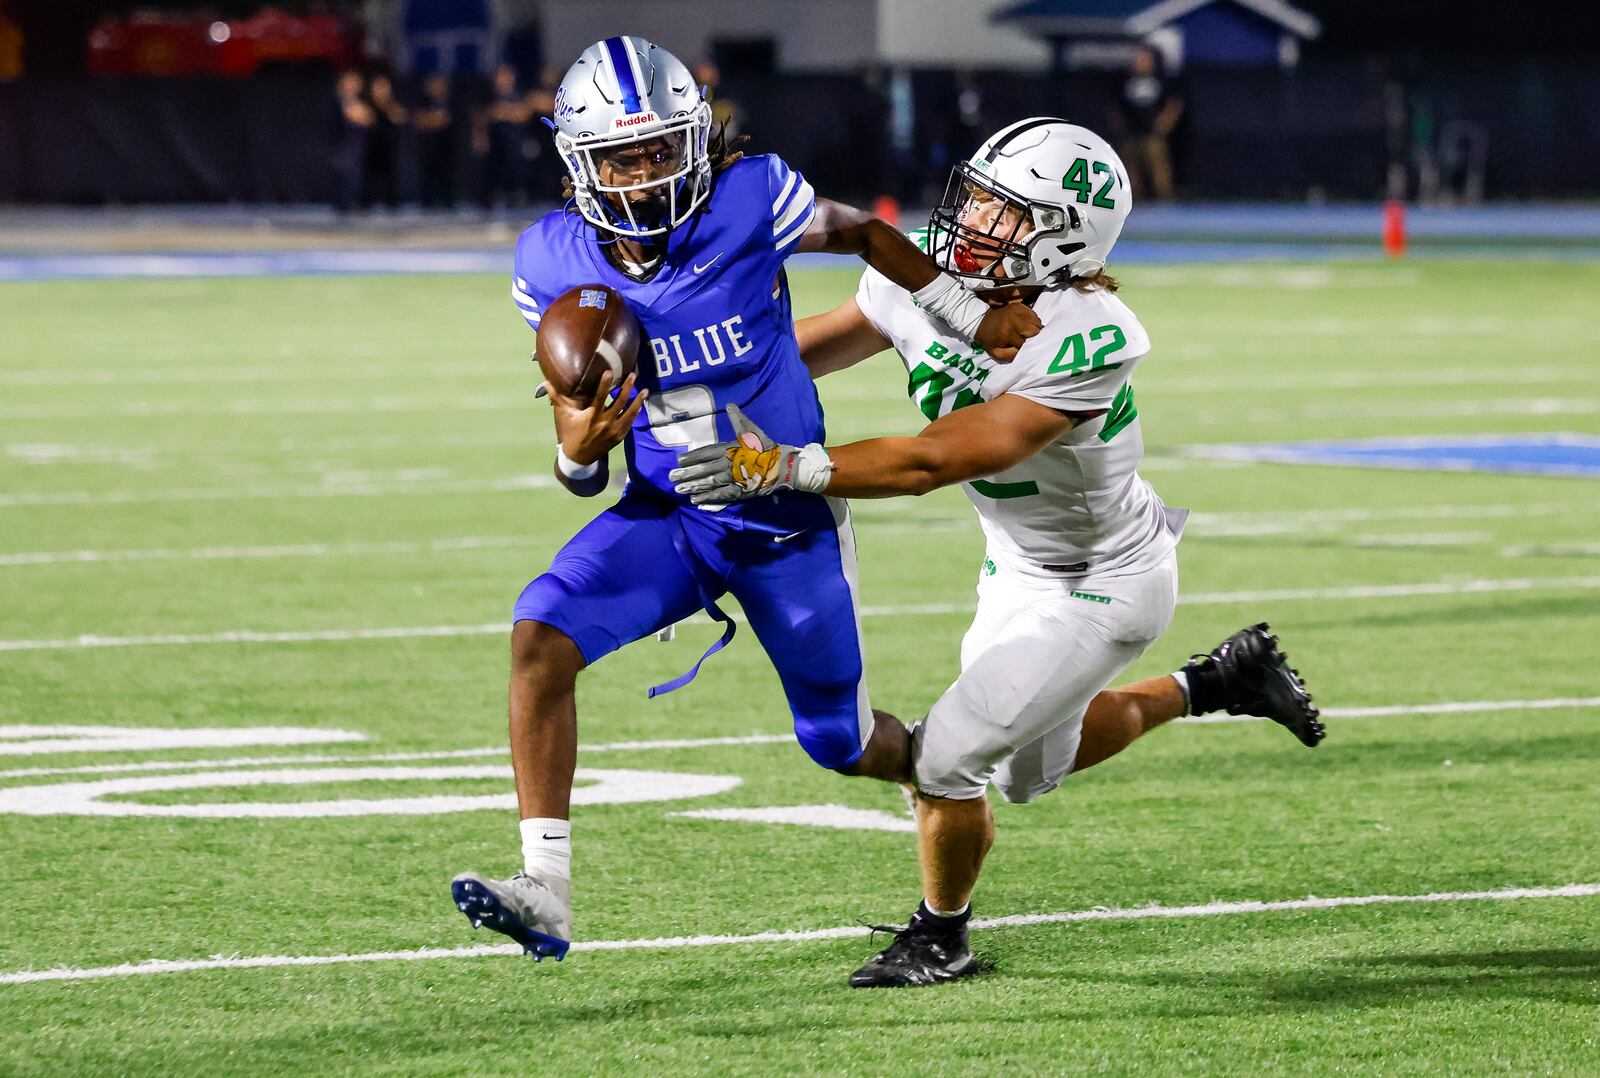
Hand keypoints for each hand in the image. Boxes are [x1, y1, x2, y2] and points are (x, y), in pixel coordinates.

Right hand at [543, 370, 645, 465]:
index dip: (605, 384)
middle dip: (627, 388)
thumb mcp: (563, 416)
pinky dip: (634, 413)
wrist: (579, 458)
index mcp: (591, 416)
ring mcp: (614, 431)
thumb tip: (547, 382)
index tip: (610, 372)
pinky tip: (639, 405)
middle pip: (619, 403)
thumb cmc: (570, 433)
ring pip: (629, 413)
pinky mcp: (619, 437)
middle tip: (633, 375)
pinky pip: (629, 423)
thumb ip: (557, 398)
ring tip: (645, 390)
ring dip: (637, 401)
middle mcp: (604, 423)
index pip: (600, 397)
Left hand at [670, 403, 831, 504]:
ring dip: (694, 487)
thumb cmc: (767, 447)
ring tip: (680, 490)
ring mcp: (735, 479)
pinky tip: (696, 502)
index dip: (692, 457)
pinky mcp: (741, 492)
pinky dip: (709, 499)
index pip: (707, 453)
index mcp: (731, 449)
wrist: (784, 465)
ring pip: (711, 484)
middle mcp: (730, 464)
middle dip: (688, 473)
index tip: (679, 460)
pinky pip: (722, 496)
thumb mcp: (752, 430)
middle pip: (705, 469)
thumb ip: (738, 419)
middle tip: (672, 477)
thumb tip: (729, 404)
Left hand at [973, 300, 1041, 360]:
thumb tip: (1025, 351)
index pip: (1025, 343)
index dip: (1024, 346)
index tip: (1020, 346)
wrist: (980, 320)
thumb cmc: (989, 338)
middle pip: (1034, 331)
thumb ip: (1011, 355)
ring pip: (1037, 322)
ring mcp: (1017, 310)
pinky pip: (1034, 315)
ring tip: (1024, 331)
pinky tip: (1024, 324)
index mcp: (1007, 332)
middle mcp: (1013, 319)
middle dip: (1031, 337)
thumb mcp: (995, 352)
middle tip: (1024, 338)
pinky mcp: (1019, 305)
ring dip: (1034, 328)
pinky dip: (1032, 320)